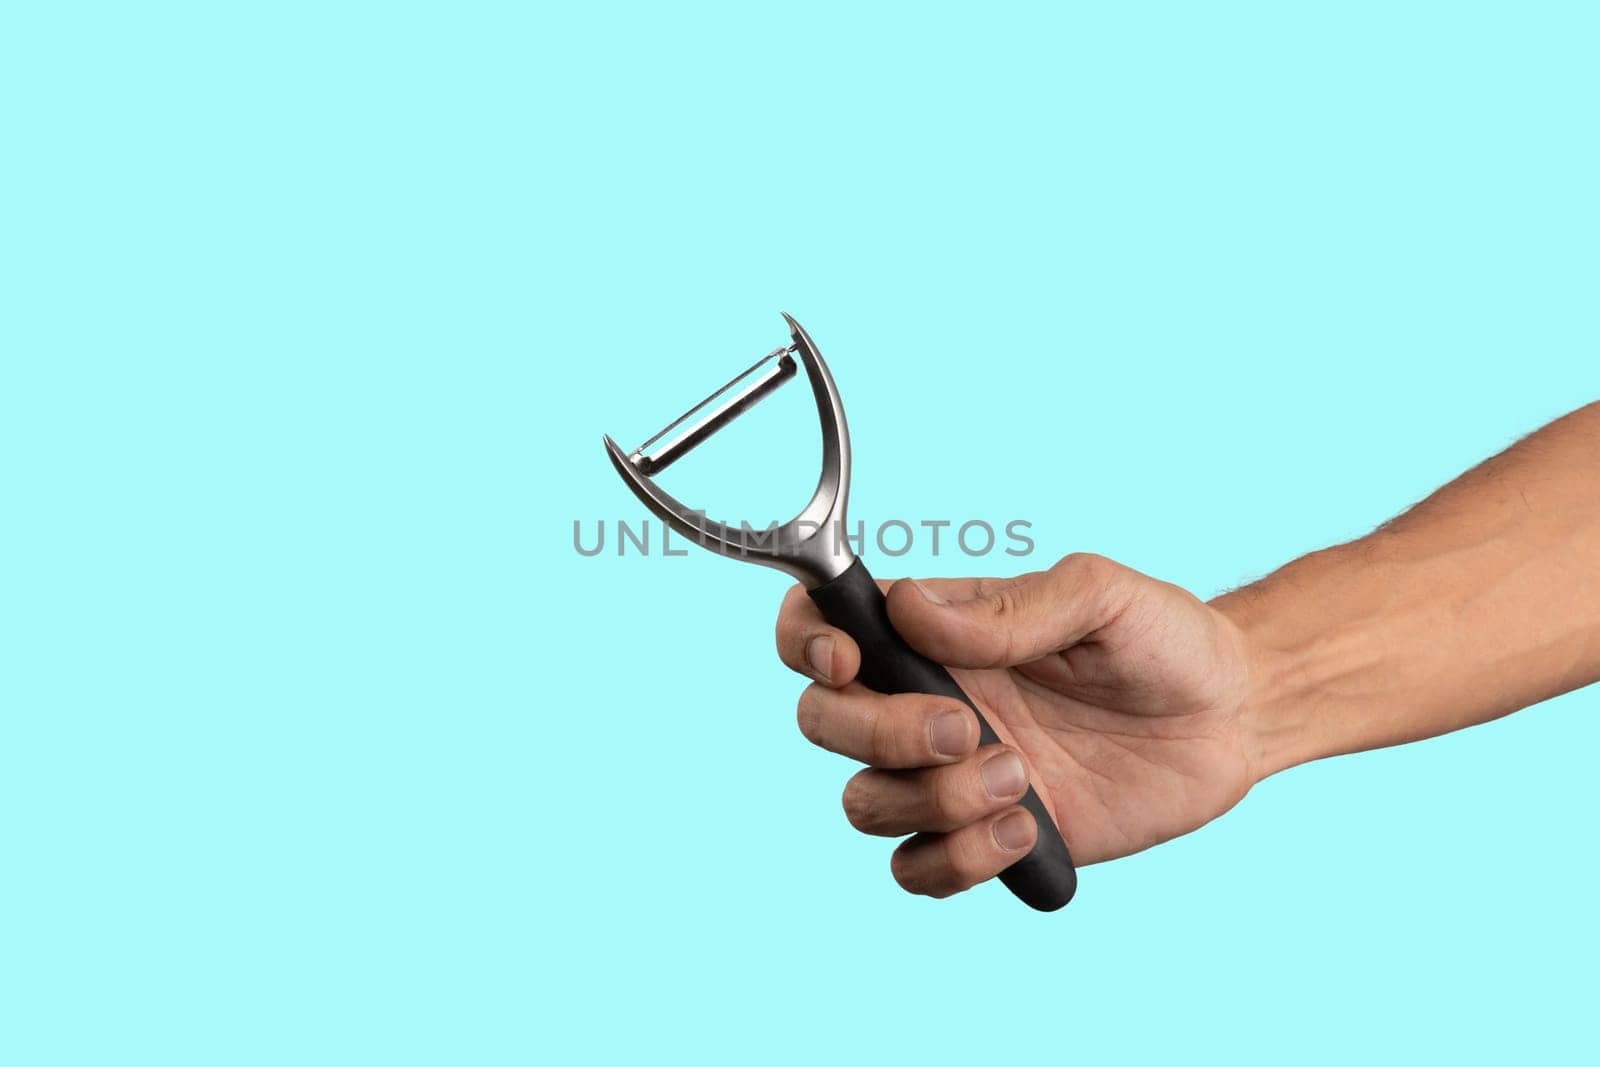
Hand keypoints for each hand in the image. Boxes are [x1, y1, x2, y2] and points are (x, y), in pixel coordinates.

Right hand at [775, 553, 1258, 898]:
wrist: (1232, 718)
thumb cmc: (1164, 638)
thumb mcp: (1101, 596)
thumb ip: (1008, 607)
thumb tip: (910, 610)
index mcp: (935, 631)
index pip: (820, 625)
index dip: (803, 641)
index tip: (849, 661)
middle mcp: (925, 699)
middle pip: (823, 723)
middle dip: (879, 733)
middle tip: (968, 727)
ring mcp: (950, 774)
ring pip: (864, 803)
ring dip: (931, 799)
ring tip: (1020, 778)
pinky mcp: (986, 837)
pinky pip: (917, 869)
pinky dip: (956, 859)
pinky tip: (1026, 828)